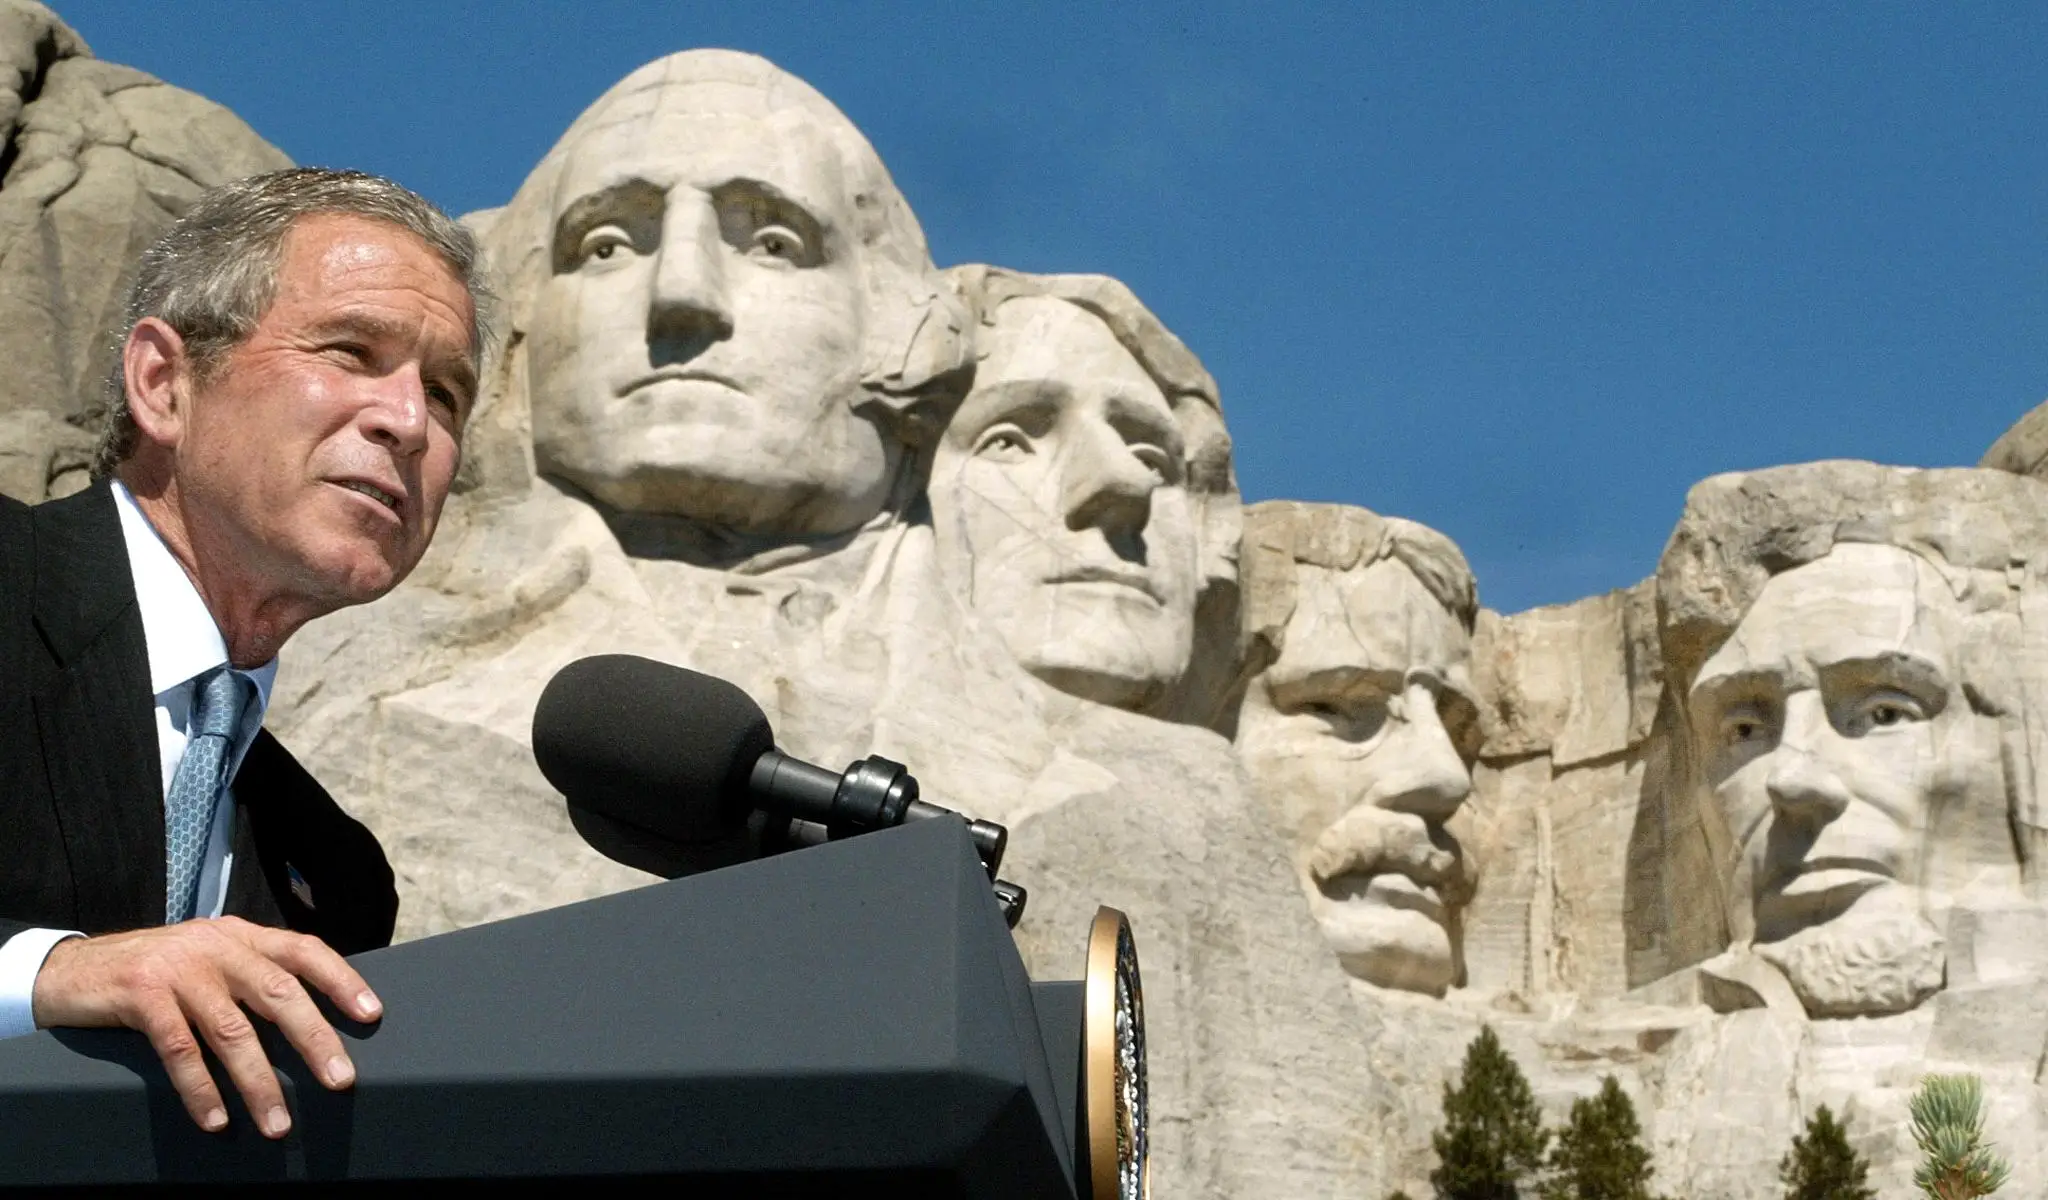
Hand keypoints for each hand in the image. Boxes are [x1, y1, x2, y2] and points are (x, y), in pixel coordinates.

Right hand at [29, 917, 381, 1136]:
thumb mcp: (208, 958)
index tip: (372, 1014)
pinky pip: (180, 1050)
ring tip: (278, 1123)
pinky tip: (216, 1119)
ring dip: (258, 1083)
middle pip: (277, 992)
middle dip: (314, 1039)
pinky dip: (201, 1089)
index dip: (340, 980)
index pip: (303, 950)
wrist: (72, 969)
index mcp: (240, 936)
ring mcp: (178, 970)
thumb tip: (311, 1020)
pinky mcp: (141, 996)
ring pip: (232, 1031)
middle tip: (340, 1079)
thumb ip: (251, 975)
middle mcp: (216, 946)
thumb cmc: (155, 972)